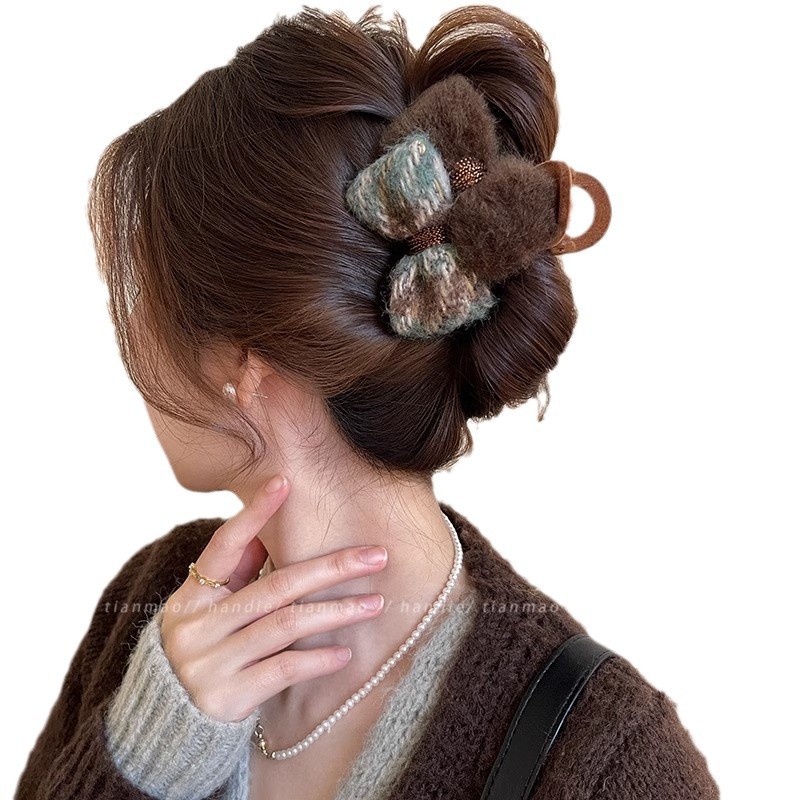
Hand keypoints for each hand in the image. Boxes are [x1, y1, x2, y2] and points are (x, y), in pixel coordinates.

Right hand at [159, 475, 387, 722]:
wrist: (168, 723)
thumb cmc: (203, 651)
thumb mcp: (207, 610)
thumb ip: (236, 573)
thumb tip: (266, 531)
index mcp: (192, 596)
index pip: (224, 545)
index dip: (254, 513)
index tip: (285, 482)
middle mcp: (198, 626)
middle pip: (276, 585)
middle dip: (331, 567)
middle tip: (376, 556)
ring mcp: (211, 663)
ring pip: (286, 625)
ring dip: (336, 611)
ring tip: (374, 604)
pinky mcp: (227, 698)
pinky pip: (283, 670)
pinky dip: (316, 660)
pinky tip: (345, 653)